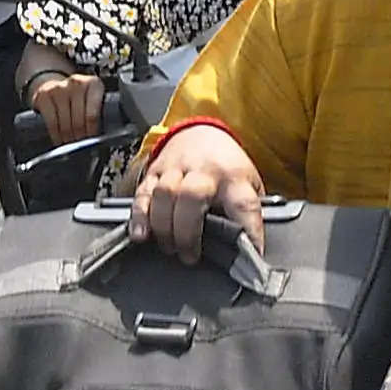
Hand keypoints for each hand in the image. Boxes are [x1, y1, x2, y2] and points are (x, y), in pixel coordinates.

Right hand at [28, 67, 104, 150]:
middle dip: (80, 138)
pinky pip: (52, 122)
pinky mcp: (44, 96)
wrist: (56, 86)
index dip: (92, 132)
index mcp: (94, 84)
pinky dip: (56, 135)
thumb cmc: (78, 98)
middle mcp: (76, 83)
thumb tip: (104, 139)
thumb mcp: (92, 100)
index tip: (92, 141)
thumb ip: (100, 113)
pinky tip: (59, 139)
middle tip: (81, 147)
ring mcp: (59, 88)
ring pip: (65, 124)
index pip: (93, 114)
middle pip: (79, 120)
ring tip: (71, 145)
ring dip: (69, 139)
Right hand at [132, 121, 263, 261]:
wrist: (202, 133)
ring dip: (163, 227)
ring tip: (169, 248)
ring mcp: (176, 168)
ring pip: (164, 195)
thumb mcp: (248, 184)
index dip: (248, 231)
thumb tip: (251, 249)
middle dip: (187, 231)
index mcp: (234, 176)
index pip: (244, 205)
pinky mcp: (155, 171)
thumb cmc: (227, 168)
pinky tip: (141, 235)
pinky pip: (143, 193)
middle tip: (189, 256)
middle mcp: (204, 170)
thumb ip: (247, 213)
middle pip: (192, 196)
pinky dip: (140, 216)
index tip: (250, 256)